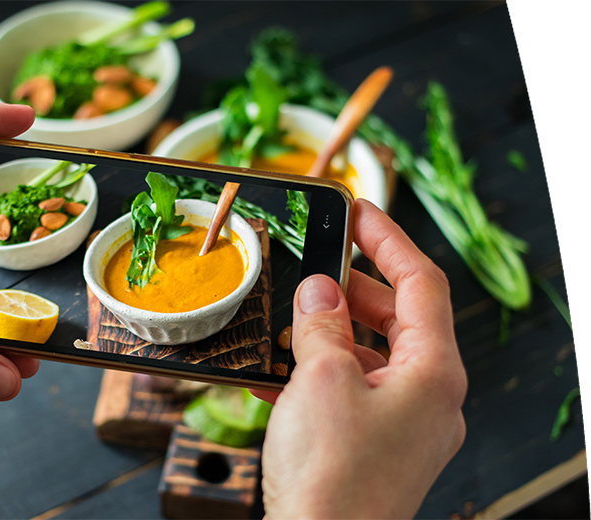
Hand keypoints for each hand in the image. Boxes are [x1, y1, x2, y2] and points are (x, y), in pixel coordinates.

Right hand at [253, 199, 466, 519]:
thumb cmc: (334, 475)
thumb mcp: (322, 379)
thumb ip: (323, 325)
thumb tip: (319, 292)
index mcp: (432, 372)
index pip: (420, 283)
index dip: (388, 240)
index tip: (357, 212)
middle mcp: (427, 397)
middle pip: (397, 319)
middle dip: (352, 290)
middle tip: (313, 267)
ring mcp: (402, 425)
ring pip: (369, 358)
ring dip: (327, 336)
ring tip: (286, 323)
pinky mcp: (375, 448)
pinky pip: (350, 394)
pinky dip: (318, 376)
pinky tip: (274, 375)